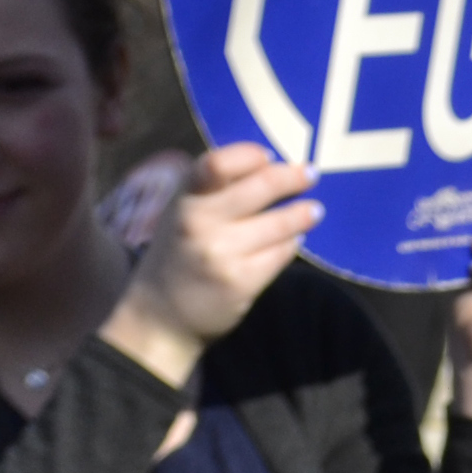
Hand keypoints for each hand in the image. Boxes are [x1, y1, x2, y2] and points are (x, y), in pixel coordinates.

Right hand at [97, 145, 317, 386]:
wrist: (158, 317)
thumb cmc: (179, 253)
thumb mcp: (183, 212)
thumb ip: (216, 187)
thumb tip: (274, 162)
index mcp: (184, 198)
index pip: (217, 163)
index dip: (250, 155)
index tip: (269, 158)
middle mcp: (197, 222)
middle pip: (263, 185)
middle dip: (294, 177)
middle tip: (311, 174)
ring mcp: (219, 253)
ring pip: (282, 221)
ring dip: (304, 213)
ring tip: (313, 211)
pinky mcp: (239, 281)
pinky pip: (282, 252)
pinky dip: (291, 244)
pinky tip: (291, 242)